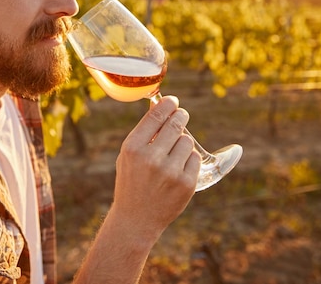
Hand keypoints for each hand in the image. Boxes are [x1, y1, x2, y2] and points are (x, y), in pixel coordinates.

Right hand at [111, 95, 200, 240]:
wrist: (136, 220)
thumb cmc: (131, 182)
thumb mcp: (127, 157)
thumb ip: (144, 134)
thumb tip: (162, 108)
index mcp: (133, 148)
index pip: (156, 116)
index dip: (168, 104)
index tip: (173, 101)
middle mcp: (151, 158)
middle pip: (176, 124)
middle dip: (180, 117)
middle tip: (181, 116)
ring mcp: (170, 172)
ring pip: (187, 141)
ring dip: (182, 142)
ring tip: (172, 154)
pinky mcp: (186, 183)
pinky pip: (194, 158)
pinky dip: (188, 160)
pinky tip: (178, 168)